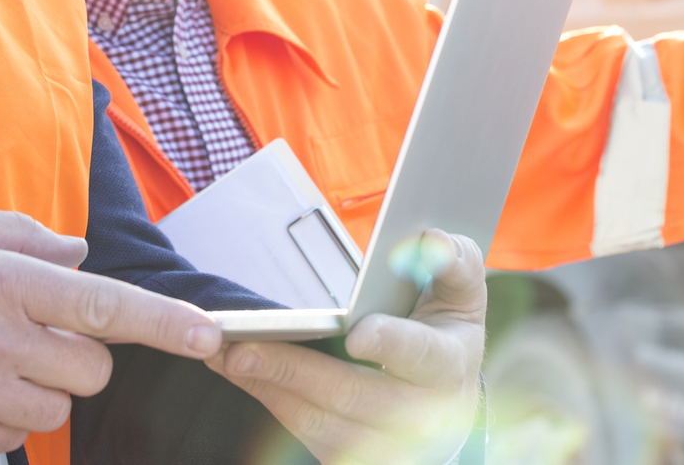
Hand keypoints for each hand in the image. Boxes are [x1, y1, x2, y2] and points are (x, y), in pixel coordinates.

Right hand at [0, 207, 221, 457]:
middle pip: (92, 369)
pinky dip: (4, 415)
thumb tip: (80, 257)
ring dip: (41, 386)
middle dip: (79, 355)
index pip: (105, 306)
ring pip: (57, 407)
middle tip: (32, 333)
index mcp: (5, 282)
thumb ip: (26, 237)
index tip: (208, 338)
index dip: (165, 324)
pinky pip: (14, 436)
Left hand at [210, 232, 485, 464]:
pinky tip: (238, 371)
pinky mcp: (351, 457)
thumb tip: (428, 240)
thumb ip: (451, 261)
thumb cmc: (445, 335)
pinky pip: (304, 434)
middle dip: (293, 371)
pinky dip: (268, 400)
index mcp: (446, 365)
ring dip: (267, 387)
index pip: (419, 355)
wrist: (449, 405)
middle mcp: (419, 415)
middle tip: (242, 348)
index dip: (391, 344)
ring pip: (319, 422)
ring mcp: (383, 444)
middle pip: (352, 395)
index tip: (357, 333)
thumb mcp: (460, 294)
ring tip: (223, 353)